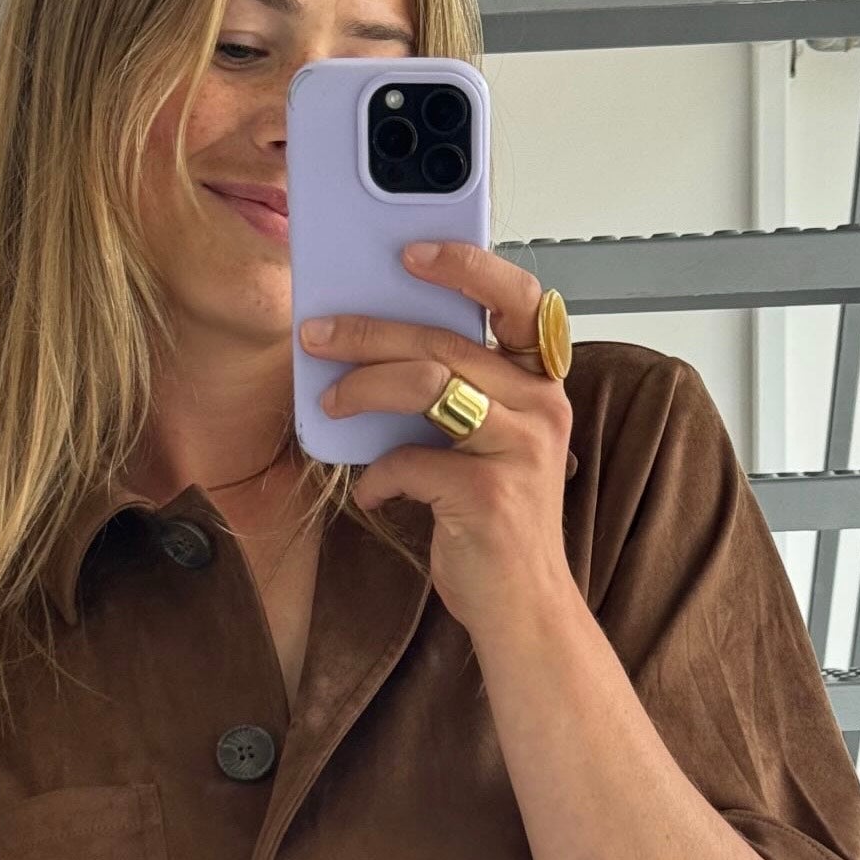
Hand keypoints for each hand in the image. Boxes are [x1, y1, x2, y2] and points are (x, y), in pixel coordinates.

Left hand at [299, 240, 575, 634]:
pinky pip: (410, 461)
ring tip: (327, 402)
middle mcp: (542, 408)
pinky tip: (374, 493)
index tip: (411, 250)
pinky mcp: (489, 493)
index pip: (520, 300)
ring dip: (361, 388)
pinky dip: (379, 477)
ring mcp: (520, 449)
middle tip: (317, 334)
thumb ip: (455, 397)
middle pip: (445, 342)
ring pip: (426, 384)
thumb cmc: (494, 524)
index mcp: (542, 387)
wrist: (522, 608)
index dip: (467, 267)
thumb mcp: (483, 447)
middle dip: (368, 332)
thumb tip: (374, 351)